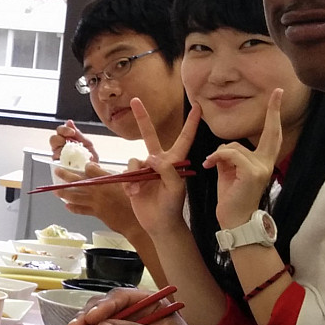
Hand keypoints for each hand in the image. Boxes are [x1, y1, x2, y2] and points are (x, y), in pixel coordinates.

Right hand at [49, 120, 98, 164]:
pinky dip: (64, 160)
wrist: (93, 173)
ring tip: (72, 153)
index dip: (64, 129)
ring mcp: (58, 157)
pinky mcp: (58, 166)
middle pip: (53, 139)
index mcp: (67, 140)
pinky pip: (56, 161)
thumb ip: (78, 134)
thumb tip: (69, 122)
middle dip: (60, 138)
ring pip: (54, 150)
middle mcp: (60, 147)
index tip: (72, 132)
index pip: (60, 130)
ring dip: (62, 150)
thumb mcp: (87, 144)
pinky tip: (71, 161)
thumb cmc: (90, 158)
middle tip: (69, 140)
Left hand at [54, 160, 142, 234]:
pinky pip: (81, 210)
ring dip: (64, 193)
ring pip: (76, 196)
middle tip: (57, 171)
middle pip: (78, 181)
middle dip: (66, 176)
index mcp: (108, 180)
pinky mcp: (96, 213)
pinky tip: (67, 206)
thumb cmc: (135, 201)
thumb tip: (107, 174)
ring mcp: (96, 202)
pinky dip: (73, 208)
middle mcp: (99, 190)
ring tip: (55, 191)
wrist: (135, 221)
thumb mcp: (128, 184)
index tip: (85, 166)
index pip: (91, 169)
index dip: (87, 166)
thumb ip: (116, 178)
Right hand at [121, 98, 200, 234]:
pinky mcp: (132, 178)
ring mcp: (144, 169)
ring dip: (135, 174)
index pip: (185, 138)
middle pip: (149, 135)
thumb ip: (167, 170)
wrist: (159, 223)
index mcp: (174, 161)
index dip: (191, 123)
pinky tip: (133, 193)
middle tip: (135, 100)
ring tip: (137, 189)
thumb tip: (150, 158)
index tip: (198, 107)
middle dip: (142, 118)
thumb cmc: (172, 206)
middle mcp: (158, 161)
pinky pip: (127, 172)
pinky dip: (128, 182)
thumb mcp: (176, 188)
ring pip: (135, 160)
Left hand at [209, 88, 283, 228]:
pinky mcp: (251, 172)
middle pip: (271, 132)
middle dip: (274, 111)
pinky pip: (229, 153)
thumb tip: (225, 148)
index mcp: (263, 161)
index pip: (271, 134)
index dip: (274, 115)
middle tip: (278, 91)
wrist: (234, 221)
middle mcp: (267, 163)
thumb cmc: (231, 199)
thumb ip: (231, 157)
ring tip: (211, 166)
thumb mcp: (230, 173)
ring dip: (218, 154)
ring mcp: (261, 167)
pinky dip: (216, 157)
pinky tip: (209, 166)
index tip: (279, 95)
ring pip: (234, 146)